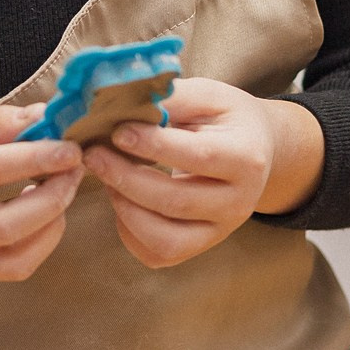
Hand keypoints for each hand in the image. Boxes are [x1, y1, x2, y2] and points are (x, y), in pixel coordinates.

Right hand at [0, 105, 82, 279]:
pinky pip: (13, 268)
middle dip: (52, 196)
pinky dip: (42, 242)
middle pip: (4, 225)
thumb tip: (41, 117)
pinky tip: (46, 212)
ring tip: (64, 186)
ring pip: (14, 256)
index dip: (35, 159)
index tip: (69, 147)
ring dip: (52, 222)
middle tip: (75, 166)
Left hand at [81, 76, 324, 268]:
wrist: (256, 151)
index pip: (198, 156)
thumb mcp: (209, 96)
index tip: (117, 131)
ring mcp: (220, 232)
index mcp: (246, 158)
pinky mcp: (199, 248)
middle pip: (176, 202)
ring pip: (165, 240)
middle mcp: (239, 203)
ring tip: (107, 177)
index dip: (153, 146)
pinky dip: (129, 230)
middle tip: (93, 154)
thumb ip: (172, 97)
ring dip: (125, 209)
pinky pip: (157, 254)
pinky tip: (122, 199)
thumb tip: (125, 99)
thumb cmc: (226, 119)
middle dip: (126, 178)